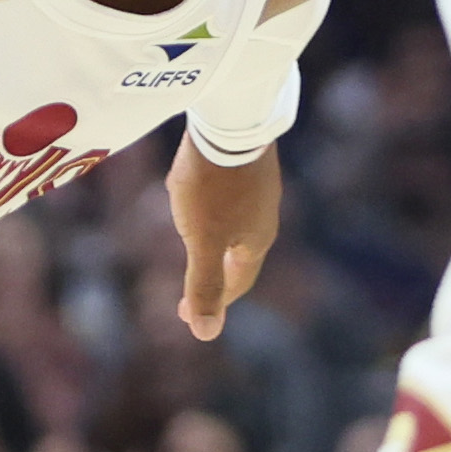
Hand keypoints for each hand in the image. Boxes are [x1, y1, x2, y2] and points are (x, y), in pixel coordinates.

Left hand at [168, 137, 278, 341]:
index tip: (186, 315)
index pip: (237, 283)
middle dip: (215, 274)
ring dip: (216, 240)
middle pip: (239, 256)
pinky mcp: (250, 162)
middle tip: (191, 288)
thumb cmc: (215, 184)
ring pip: (236, 225)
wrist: (233, 116)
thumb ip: (204, 285)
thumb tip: (205, 334)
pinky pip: (232, 197)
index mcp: (255, 242)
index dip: (212, 303)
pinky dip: (215, 210)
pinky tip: (197, 196)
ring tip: (192, 241)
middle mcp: (264, 217)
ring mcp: (261, 188)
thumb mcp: (202, 239)